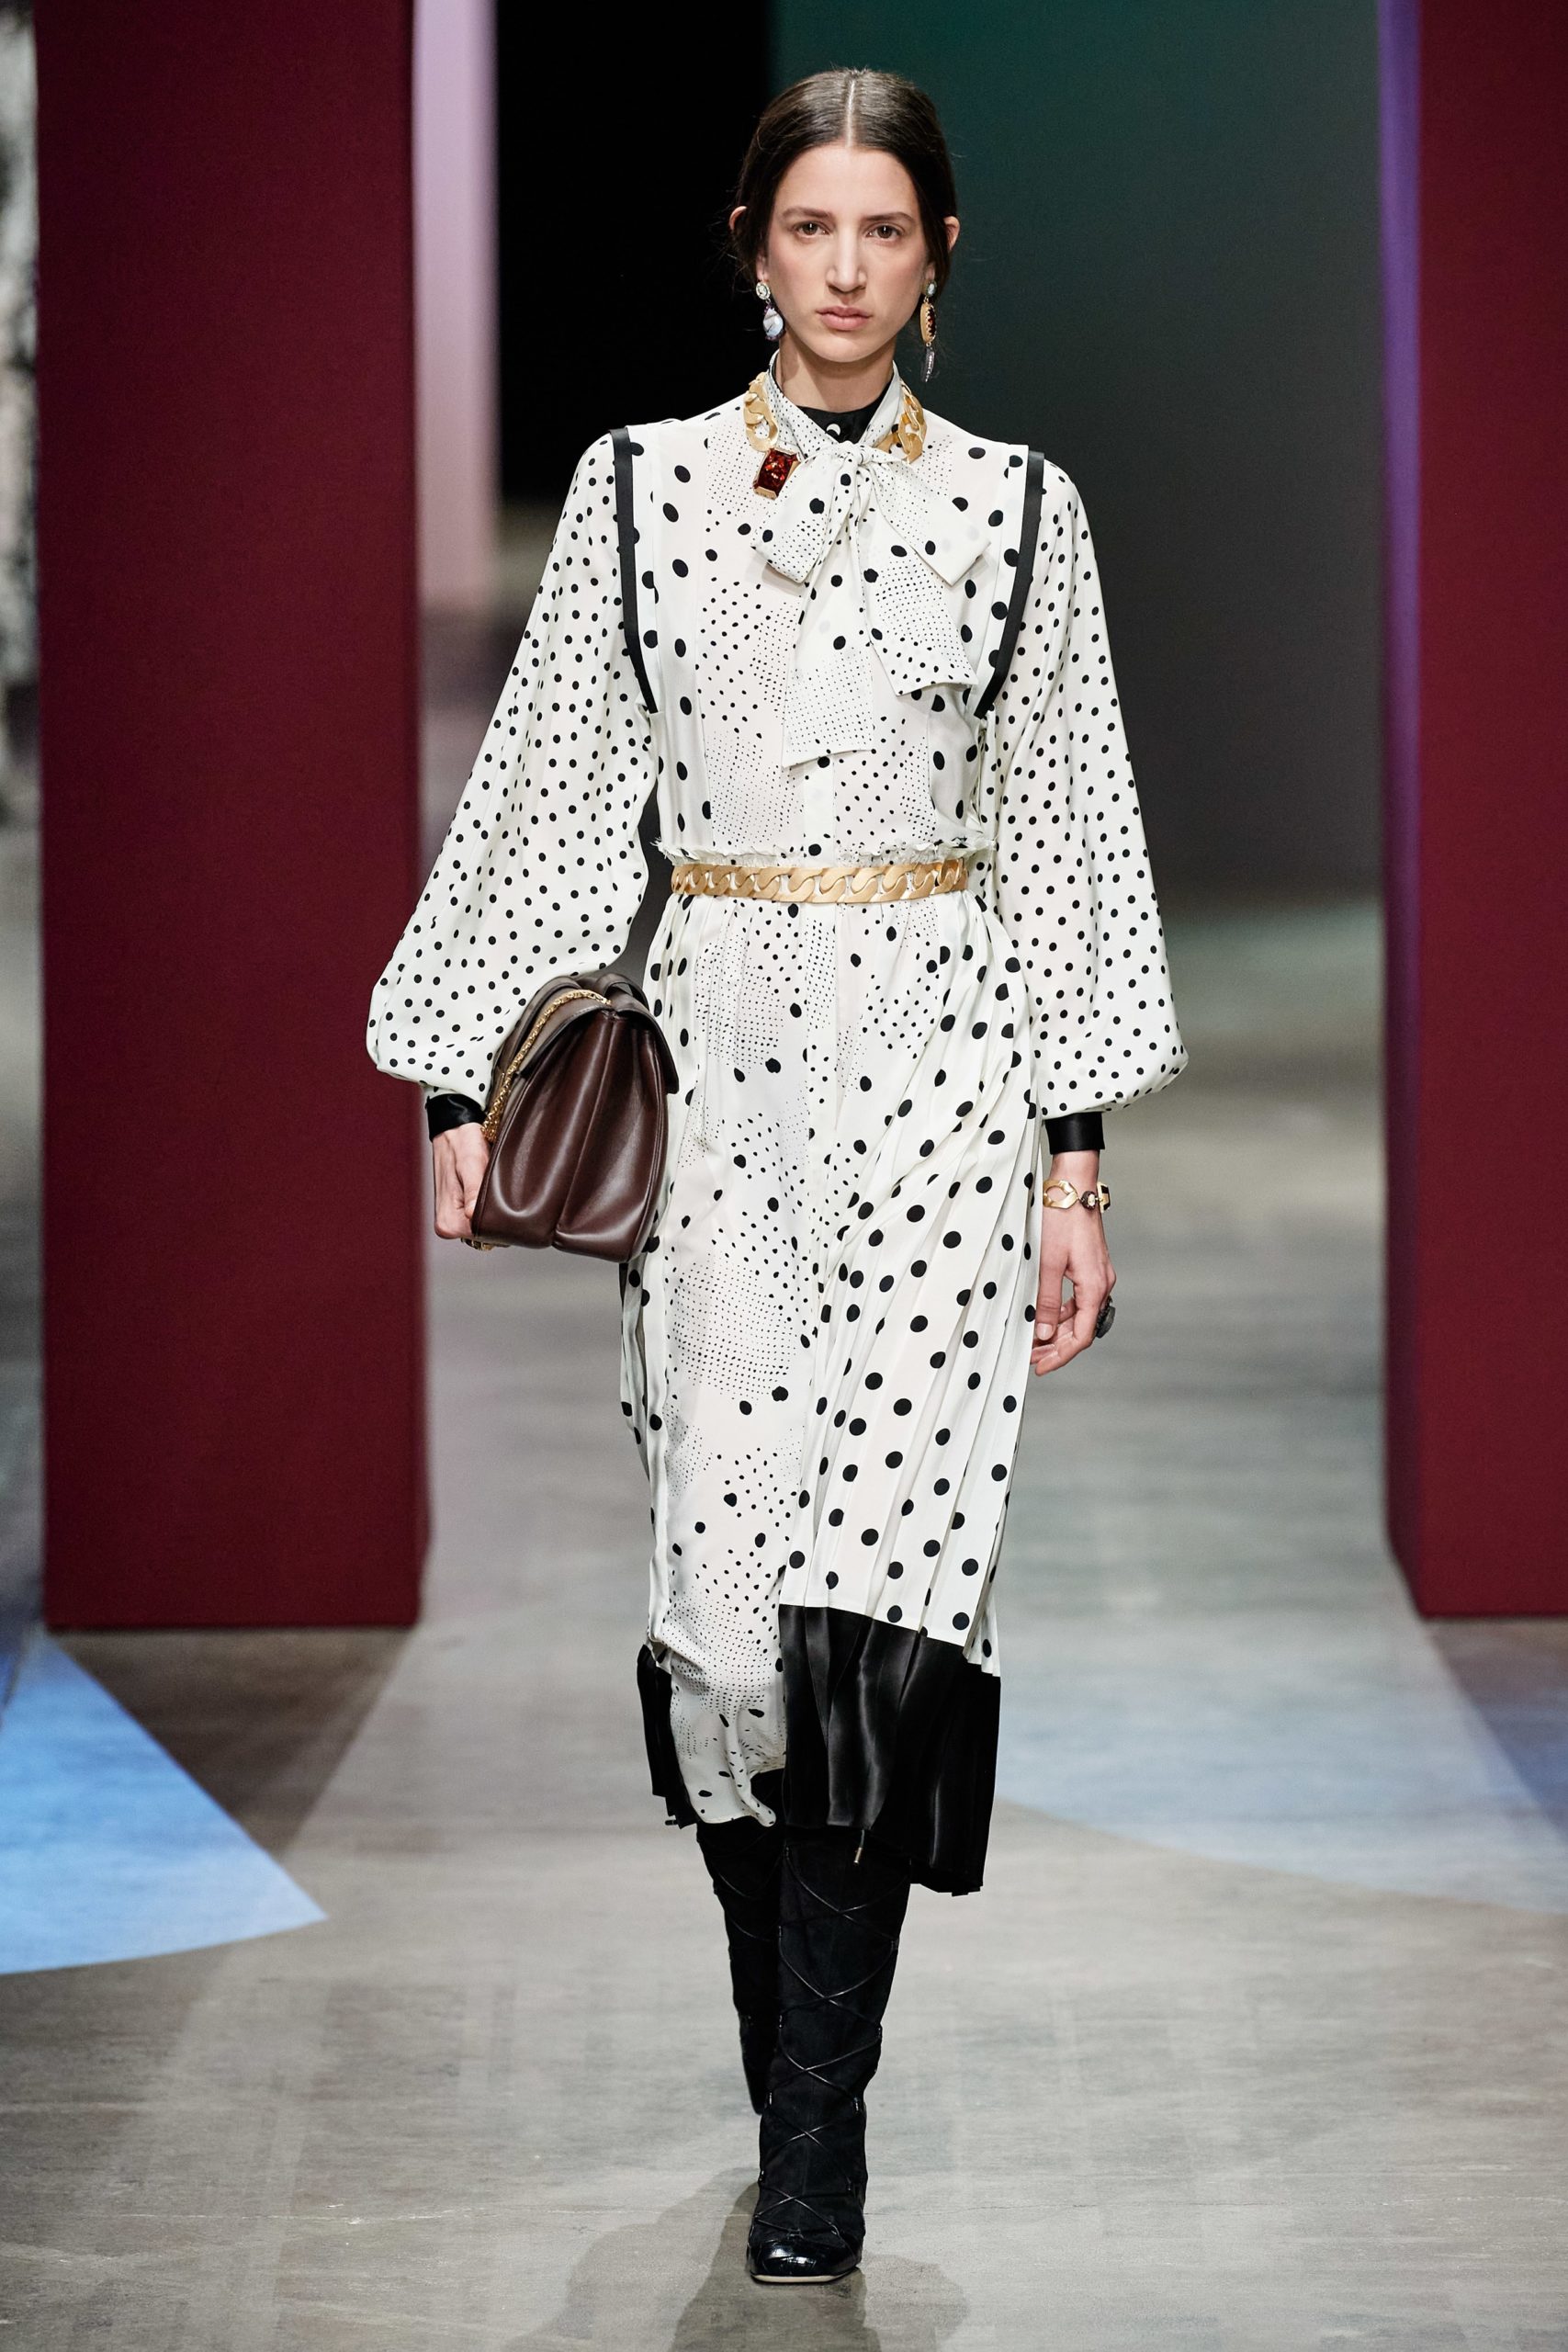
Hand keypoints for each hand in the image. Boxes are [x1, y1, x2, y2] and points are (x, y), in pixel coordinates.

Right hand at [432, 1124, 489, 1239]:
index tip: (502, 1201)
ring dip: (492, 1211)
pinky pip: (480, 1219)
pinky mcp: (458, 1214)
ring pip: (483, 1227)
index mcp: (448, 1222)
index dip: (498, 1221)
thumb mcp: (472, 1164)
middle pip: (484, 1234)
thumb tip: (472, 1215)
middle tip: (499, 1190)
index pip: (483, 1235)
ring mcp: (452, 1222)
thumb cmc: (463, 1144)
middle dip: (496, 1216)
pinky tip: (489, 1192)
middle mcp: (447, 1226)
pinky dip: (488, 1208)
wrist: (454, 1131)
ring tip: (493, 1188)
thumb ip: (473, 1191)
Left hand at [1031, 1151, 1114, 1375]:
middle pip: (1081, 1328)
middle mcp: (1101, 1285)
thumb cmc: (1061, 1220)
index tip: (1040, 1368)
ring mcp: (1098, 1275)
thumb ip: (1045, 1301)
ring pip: (1078, 1315)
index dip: (1061, 1356)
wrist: (1074, 1186)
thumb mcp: (1047, 1263)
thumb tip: (1041, 1334)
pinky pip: (1077, 1299)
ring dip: (1057, 1330)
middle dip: (1056, 1347)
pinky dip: (1060, 1312)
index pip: (1081, 1336)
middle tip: (1031, 1360)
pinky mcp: (1090, 1267)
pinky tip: (1042, 1316)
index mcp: (1094, 1287)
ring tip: (1032, 1341)